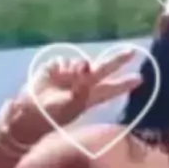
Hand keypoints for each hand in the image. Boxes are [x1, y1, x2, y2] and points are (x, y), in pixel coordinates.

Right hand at [13, 48, 141, 141]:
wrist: (29, 112)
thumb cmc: (52, 115)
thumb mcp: (71, 104)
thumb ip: (82, 84)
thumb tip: (88, 64)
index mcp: (89, 98)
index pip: (110, 89)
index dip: (123, 84)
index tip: (139, 79)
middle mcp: (82, 85)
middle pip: (103, 70)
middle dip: (116, 61)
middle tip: (131, 52)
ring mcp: (70, 75)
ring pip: (82, 63)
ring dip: (79, 68)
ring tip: (71, 78)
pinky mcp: (56, 68)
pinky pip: (65, 61)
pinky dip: (64, 66)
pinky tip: (56, 75)